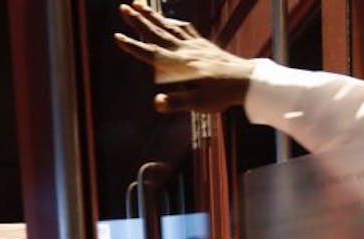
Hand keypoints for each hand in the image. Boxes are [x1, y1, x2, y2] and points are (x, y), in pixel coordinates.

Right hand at [115, 3, 255, 113]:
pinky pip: (184, 28)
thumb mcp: (198, 103)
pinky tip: (169, 20)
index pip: (151, 54)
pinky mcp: (202, 45)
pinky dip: (172, 22)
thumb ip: (176, 102)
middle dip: (138, 21)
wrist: (246, 81)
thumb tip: (157, 103)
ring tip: (138, 3)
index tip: (117, 36)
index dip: (133, 46)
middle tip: (123, 7)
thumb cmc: (221, 94)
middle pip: (156, 33)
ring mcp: (193, 45)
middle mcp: (184, 51)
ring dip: (152, 15)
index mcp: (179, 64)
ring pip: (168, 26)